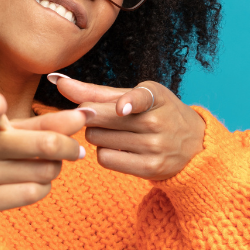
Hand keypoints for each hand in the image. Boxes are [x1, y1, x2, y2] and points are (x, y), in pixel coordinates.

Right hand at [0, 94, 90, 228]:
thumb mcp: (9, 132)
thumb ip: (46, 123)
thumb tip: (85, 115)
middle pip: (43, 144)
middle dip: (69, 147)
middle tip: (77, 150)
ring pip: (42, 170)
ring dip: (54, 170)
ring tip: (48, 167)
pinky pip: (31, 193)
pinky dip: (44, 188)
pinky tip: (37, 184)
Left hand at [50, 75, 205, 180]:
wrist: (193, 146)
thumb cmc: (156, 113)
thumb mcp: (135, 96)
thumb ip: (95, 91)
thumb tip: (56, 80)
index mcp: (156, 97)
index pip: (141, 97)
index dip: (128, 103)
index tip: (121, 108)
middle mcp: (157, 121)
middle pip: (100, 119)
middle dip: (93, 117)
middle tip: (104, 118)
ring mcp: (154, 147)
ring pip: (98, 139)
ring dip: (99, 136)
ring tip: (118, 133)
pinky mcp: (149, 168)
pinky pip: (106, 159)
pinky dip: (105, 153)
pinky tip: (120, 149)